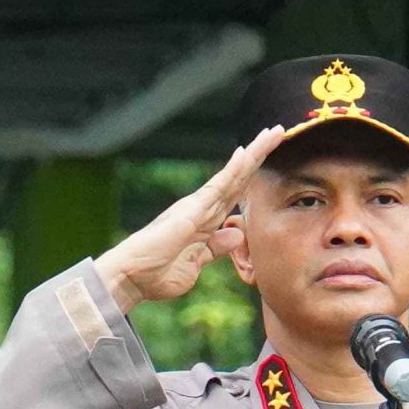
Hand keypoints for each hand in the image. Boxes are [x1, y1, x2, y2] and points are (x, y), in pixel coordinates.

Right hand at [94, 124, 283, 311]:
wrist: (130, 278)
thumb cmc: (156, 275)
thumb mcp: (195, 265)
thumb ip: (215, 249)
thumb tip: (236, 234)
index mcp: (204, 222)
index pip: (235, 195)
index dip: (251, 176)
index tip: (267, 159)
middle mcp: (201, 209)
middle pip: (237, 178)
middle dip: (258, 155)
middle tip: (278, 130)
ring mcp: (196, 207)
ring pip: (232, 176)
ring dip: (253, 154)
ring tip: (273, 132)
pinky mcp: (191, 212)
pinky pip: (217, 188)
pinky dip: (233, 171)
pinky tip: (246, 154)